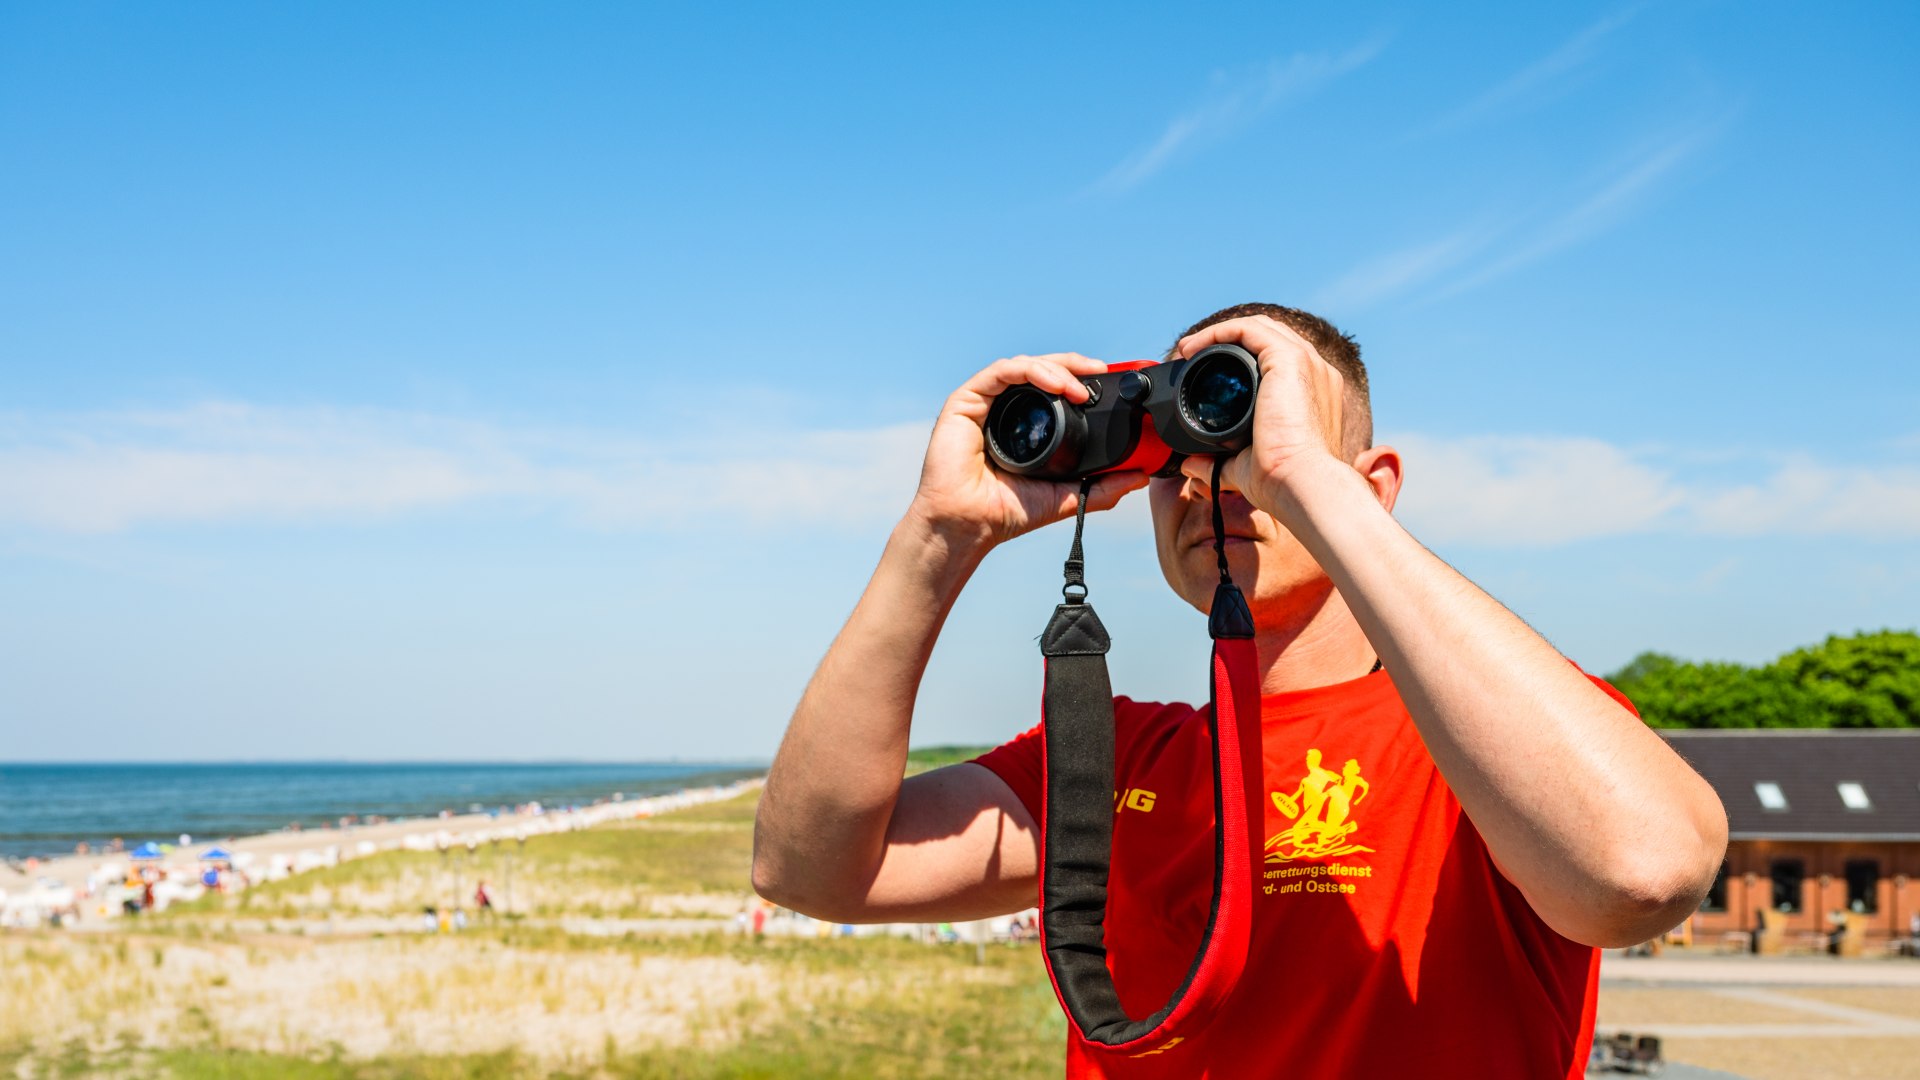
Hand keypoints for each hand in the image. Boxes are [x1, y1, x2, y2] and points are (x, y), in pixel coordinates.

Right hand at [908, 353, 1149, 548]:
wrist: (969, 526)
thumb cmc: (1006, 512)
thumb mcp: (1066, 497)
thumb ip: (1102, 488)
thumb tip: (1140, 476)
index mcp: (1024, 423)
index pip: (1053, 387)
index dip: (1080, 378)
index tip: (1108, 382)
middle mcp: (1003, 408)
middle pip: (1041, 369)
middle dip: (1073, 365)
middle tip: (1099, 371)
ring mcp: (984, 402)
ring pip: (1024, 365)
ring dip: (1056, 368)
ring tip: (1080, 387)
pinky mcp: (965, 401)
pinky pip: (1001, 372)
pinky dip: (1031, 371)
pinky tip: (1054, 383)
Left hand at [1171, 317, 1356, 523]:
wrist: (1300, 484)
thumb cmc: (1280, 481)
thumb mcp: (1243, 466)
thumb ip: (1218, 464)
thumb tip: (1191, 466)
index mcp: (1312, 393)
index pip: (1277, 358)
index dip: (1239, 357)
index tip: (1202, 370)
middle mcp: (1316, 373)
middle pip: (1269, 336)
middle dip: (1227, 340)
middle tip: (1190, 355)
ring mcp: (1307, 363)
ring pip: (1258, 327)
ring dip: (1219, 333)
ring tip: (1188, 349)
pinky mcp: (1290, 360)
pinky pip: (1249, 329)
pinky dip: (1219, 331)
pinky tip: (1194, 347)